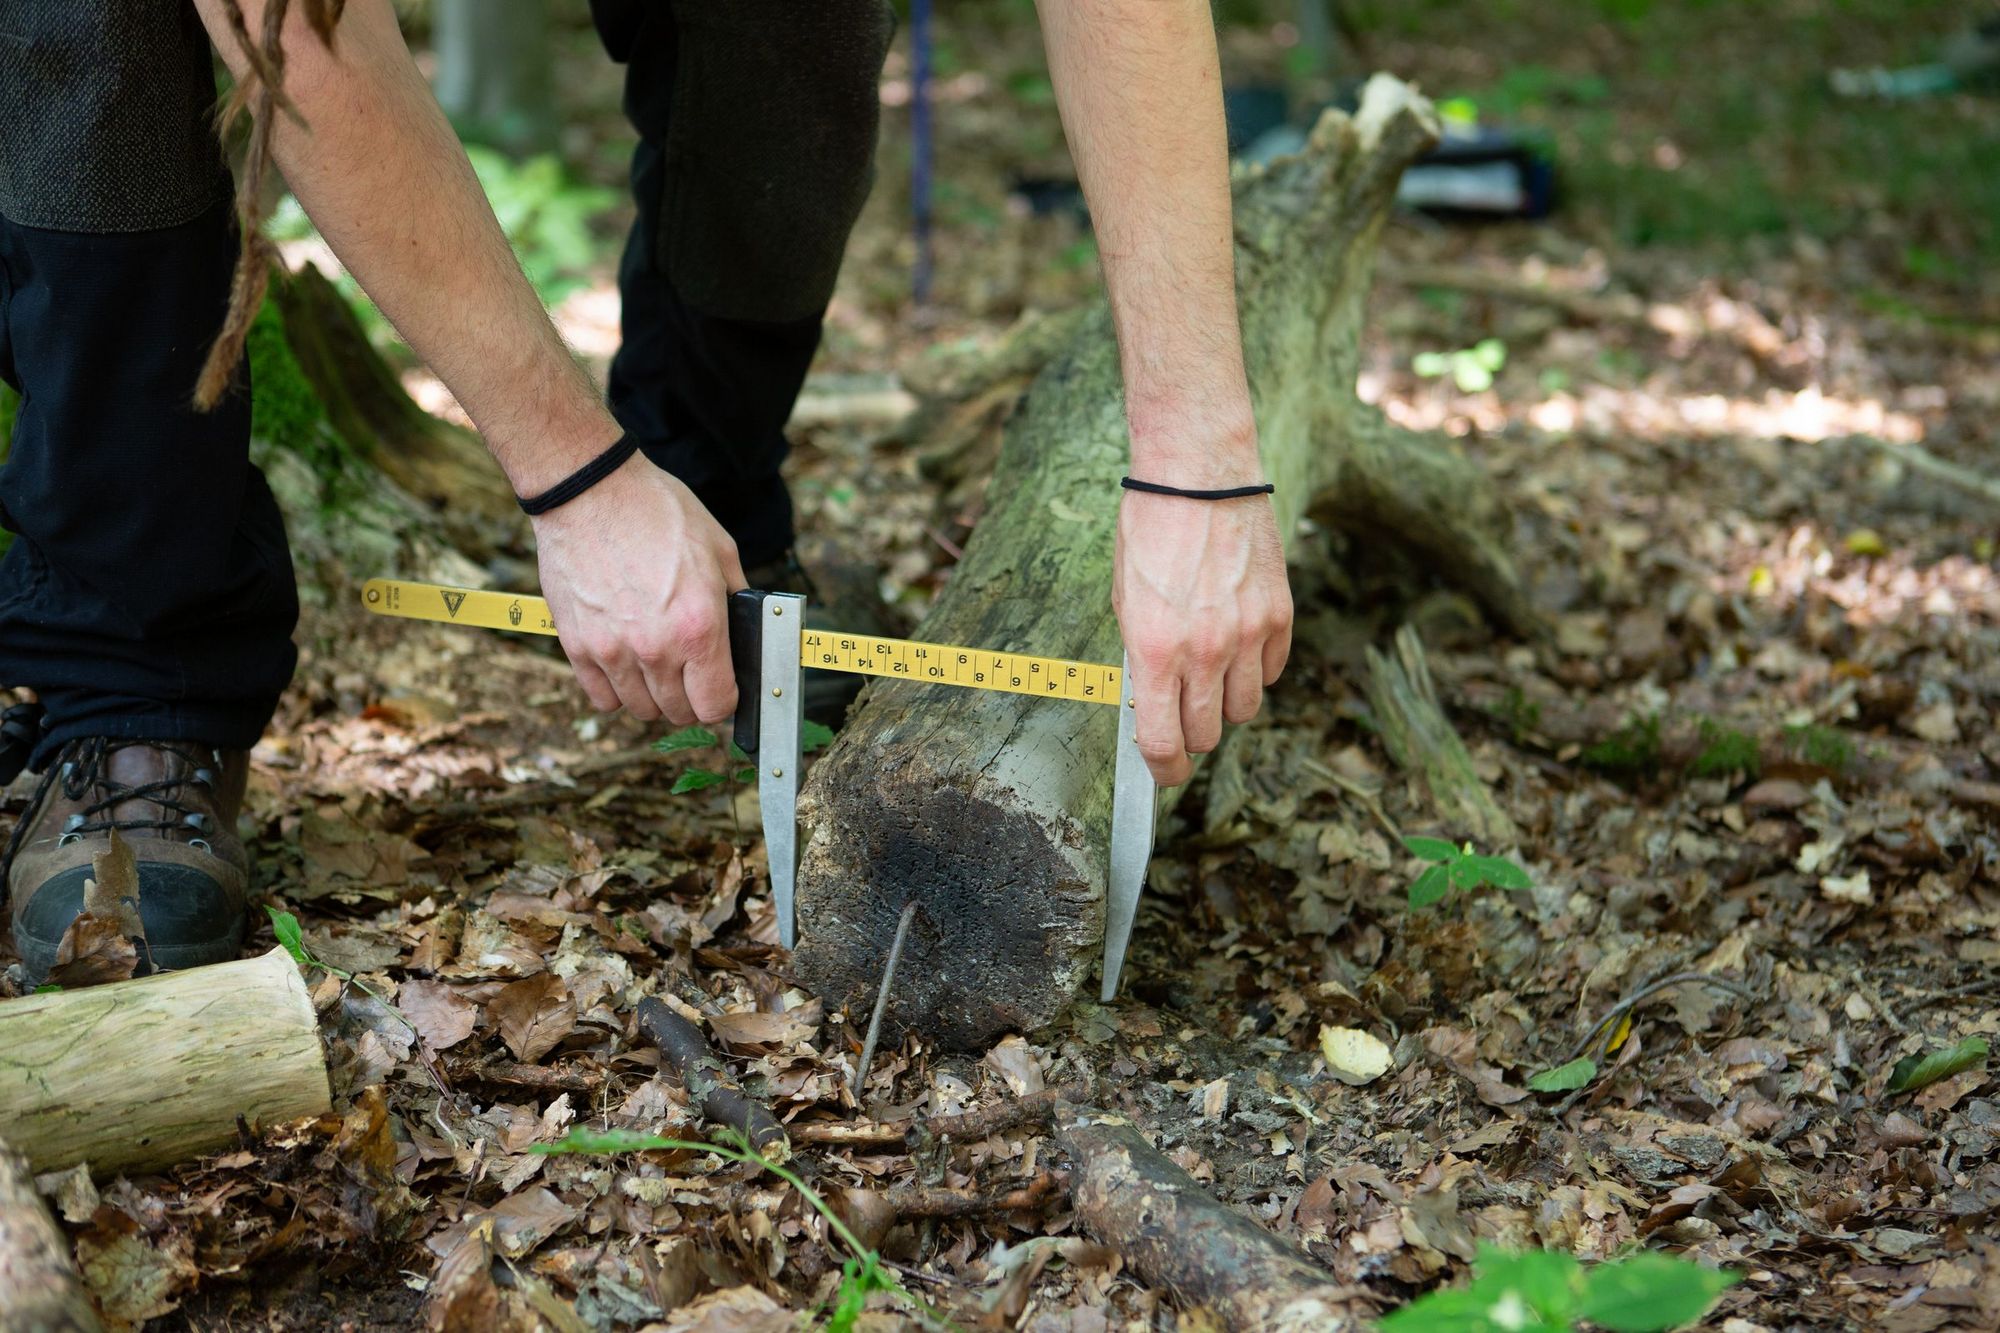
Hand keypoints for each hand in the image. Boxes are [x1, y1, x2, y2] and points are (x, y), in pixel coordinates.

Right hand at [531, 456, 745, 725]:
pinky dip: (616, 690)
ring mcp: (613, 651)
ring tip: (657, 665)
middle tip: (690, 672)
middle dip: (691, 698)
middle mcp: (656, 648)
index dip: (725, 700)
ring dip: (654, 696)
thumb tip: (750, 628)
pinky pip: (601, 698)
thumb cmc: (657, 512)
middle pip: (679, 712)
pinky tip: (626, 665)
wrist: (591, 492)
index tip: (722, 687)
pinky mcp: (578, 646)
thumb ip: (738, 596)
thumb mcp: (719, 548)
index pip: (717, 704)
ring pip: (641, 710)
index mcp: (699, 627)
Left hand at [1114, 474, 1291, 785]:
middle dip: (1191, 735)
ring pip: (1244, 710)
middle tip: (1181, 716)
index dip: (1163, 770)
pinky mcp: (1279, 615)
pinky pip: (1271, 672)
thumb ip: (1142, 656)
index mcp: (1157, 651)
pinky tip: (1236, 648)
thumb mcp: (1125, 600)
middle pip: (1208, 733)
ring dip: (1225, 706)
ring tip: (1209, 678)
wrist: (1198, 474)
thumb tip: (1152, 699)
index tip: (1163, 773)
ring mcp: (1248, 634)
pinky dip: (1254, 672)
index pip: (1164, 743)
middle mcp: (1206, 651)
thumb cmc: (1149, 530)